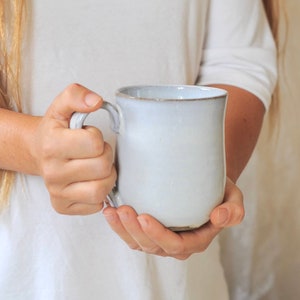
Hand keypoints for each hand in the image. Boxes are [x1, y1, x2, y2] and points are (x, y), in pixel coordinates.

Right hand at [33, 84, 116, 214]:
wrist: (40, 150)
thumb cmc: (56, 130)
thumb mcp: (62, 106)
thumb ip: (77, 95)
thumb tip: (96, 101)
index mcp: (52, 145)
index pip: (94, 143)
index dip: (97, 137)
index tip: (89, 137)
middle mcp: (52, 172)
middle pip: (102, 167)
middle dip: (105, 156)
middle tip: (96, 153)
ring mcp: (57, 192)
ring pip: (101, 190)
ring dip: (107, 176)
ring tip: (97, 167)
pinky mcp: (62, 206)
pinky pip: (95, 205)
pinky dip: (99, 193)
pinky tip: (91, 181)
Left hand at [103, 178, 243, 259]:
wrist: (206, 185)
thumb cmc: (219, 192)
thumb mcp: (234, 198)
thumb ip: (233, 210)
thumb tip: (219, 217)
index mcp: (196, 240)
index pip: (175, 245)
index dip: (157, 235)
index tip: (143, 217)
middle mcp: (176, 244)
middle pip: (152, 245)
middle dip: (134, 230)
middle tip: (123, 210)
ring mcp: (161, 238)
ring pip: (138, 242)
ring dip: (122, 229)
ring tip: (111, 211)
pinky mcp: (149, 229)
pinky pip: (132, 234)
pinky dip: (119, 225)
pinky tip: (110, 210)